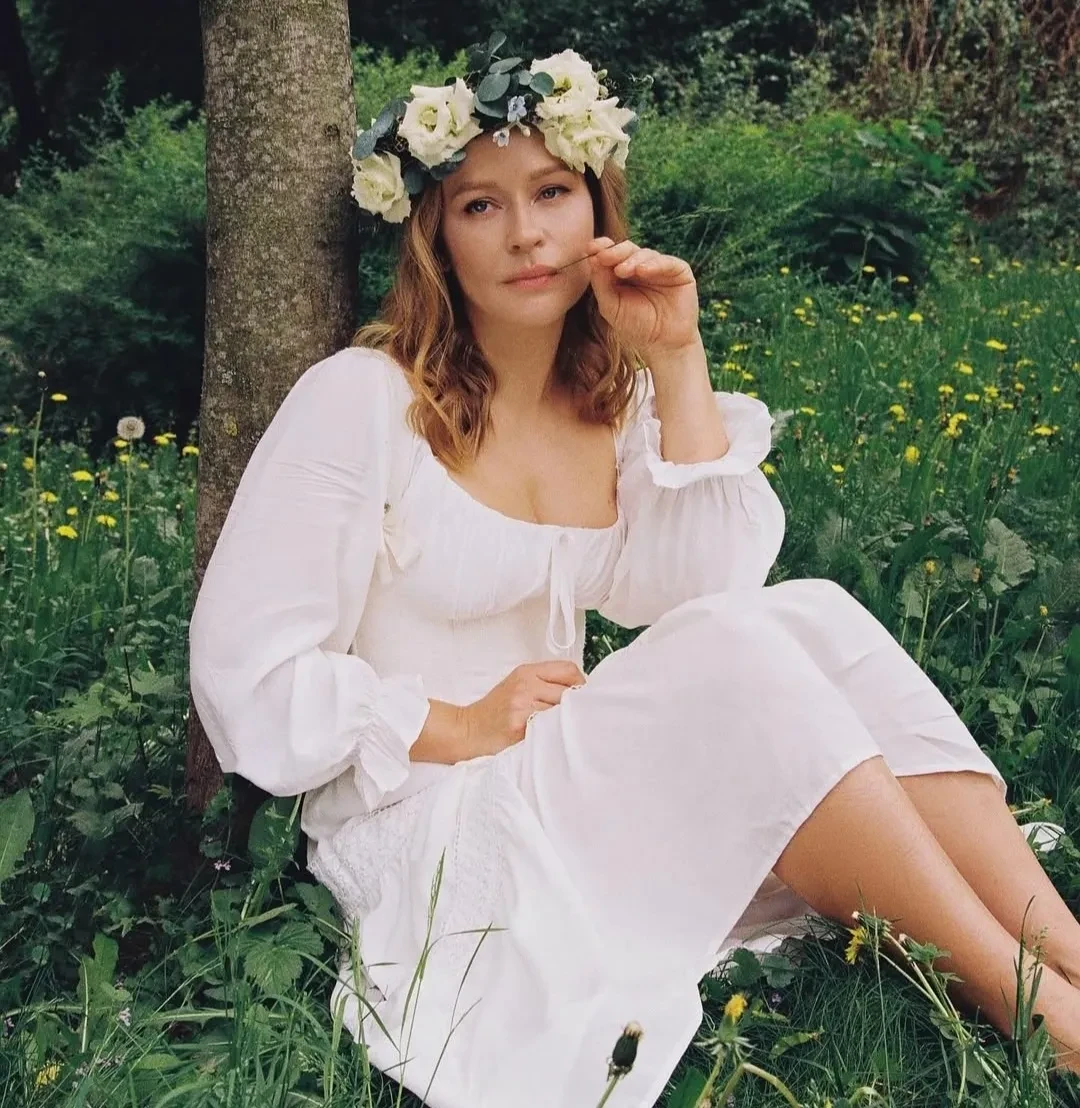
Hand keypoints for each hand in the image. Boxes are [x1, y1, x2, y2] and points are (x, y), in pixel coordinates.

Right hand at [460, 660, 586, 756]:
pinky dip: (554, 733)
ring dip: (566, 721)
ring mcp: (523, 704)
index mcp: (527, 672)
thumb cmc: (496, 711)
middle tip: (574, 717)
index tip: (582, 697)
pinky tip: (550, 737)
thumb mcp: (517, 686)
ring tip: (561, 729)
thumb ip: (544, 683)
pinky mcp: (520, 725)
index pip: (568, 669)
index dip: (581, 684)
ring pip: (562, 710)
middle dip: (576, 705)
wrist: (468, 730)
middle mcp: (525, 684)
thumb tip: (579, 691)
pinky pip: (550, 727)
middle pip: (569, 690)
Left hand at [585, 236, 700, 359]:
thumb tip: (593, 258)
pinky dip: (654, 264)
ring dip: (631, 260)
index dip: (601, 249)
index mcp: (623, 273)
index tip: (590, 249)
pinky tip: (642, 271)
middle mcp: (641, 266)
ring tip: (621, 271)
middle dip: (614, 252)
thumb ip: (601, 283)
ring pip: (645, 253)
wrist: (663, 346)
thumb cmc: (636, 327)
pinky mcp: (679, 271)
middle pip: (626, 250)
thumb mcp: (611, 306)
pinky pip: (667, 262)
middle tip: (602, 256)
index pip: (611, 255)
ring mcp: (660, 268)